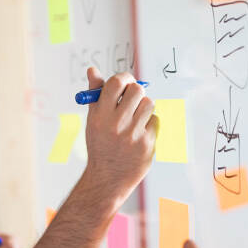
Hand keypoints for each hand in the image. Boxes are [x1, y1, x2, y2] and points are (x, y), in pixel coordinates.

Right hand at [81, 67, 157, 205]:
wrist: (107, 177)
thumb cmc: (100, 145)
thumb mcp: (92, 119)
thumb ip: (95, 94)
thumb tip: (92, 70)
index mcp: (100, 115)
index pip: (116, 83)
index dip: (124, 78)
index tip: (125, 83)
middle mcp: (116, 124)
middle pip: (137, 90)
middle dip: (136, 92)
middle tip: (132, 99)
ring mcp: (133, 135)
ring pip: (149, 104)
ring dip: (144, 108)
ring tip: (134, 118)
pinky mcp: (147, 144)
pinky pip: (155, 121)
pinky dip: (148, 124)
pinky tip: (138, 134)